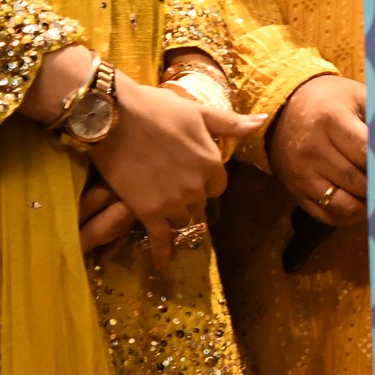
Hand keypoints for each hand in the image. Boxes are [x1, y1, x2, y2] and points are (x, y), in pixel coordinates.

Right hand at [80, 72, 260, 268]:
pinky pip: (160, 240)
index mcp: (211, 162)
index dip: (205, 180)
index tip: (190, 173)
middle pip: (200, 203)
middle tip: (171, 186)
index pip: (218, 185)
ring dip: (174, 215)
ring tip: (159, 207)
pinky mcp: (148, 212)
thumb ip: (229, 123)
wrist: (112, 117)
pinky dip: (162, 254)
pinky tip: (161, 266)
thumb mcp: (197, 112)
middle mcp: (197, 187)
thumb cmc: (154, 108)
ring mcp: (173, 202)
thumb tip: (262, 121)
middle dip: (189, 197)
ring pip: (182, 220)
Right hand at [267, 72, 367, 223]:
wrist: (284, 107)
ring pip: (344, 206)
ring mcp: (302, 175)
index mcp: (331, 120)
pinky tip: (360, 202)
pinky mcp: (295, 192)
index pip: (366, 153)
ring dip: (366, 205)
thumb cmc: (330, 101)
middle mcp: (313, 150)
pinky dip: (349, 215)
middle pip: (358, 182)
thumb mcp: (356, 96)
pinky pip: (328, 216)